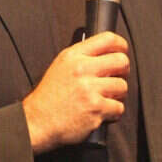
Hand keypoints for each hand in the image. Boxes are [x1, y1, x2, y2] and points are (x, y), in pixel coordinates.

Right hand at [21, 32, 129, 153]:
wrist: (37, 122)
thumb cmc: (49, 97)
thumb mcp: (60, 66)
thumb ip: (82, 57)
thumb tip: (107, 53)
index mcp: (73, 56)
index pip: (107, 39)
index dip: (121, 45)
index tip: (122, 51)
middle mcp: (82, 69)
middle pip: (121, 61)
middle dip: (123, 71)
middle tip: (117, 77)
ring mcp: (89, 89)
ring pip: (123, 86)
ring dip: (118, 95)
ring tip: (105, 98)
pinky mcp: (95, 108)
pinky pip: (119, 108)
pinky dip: (113, 113)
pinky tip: (101, 112)